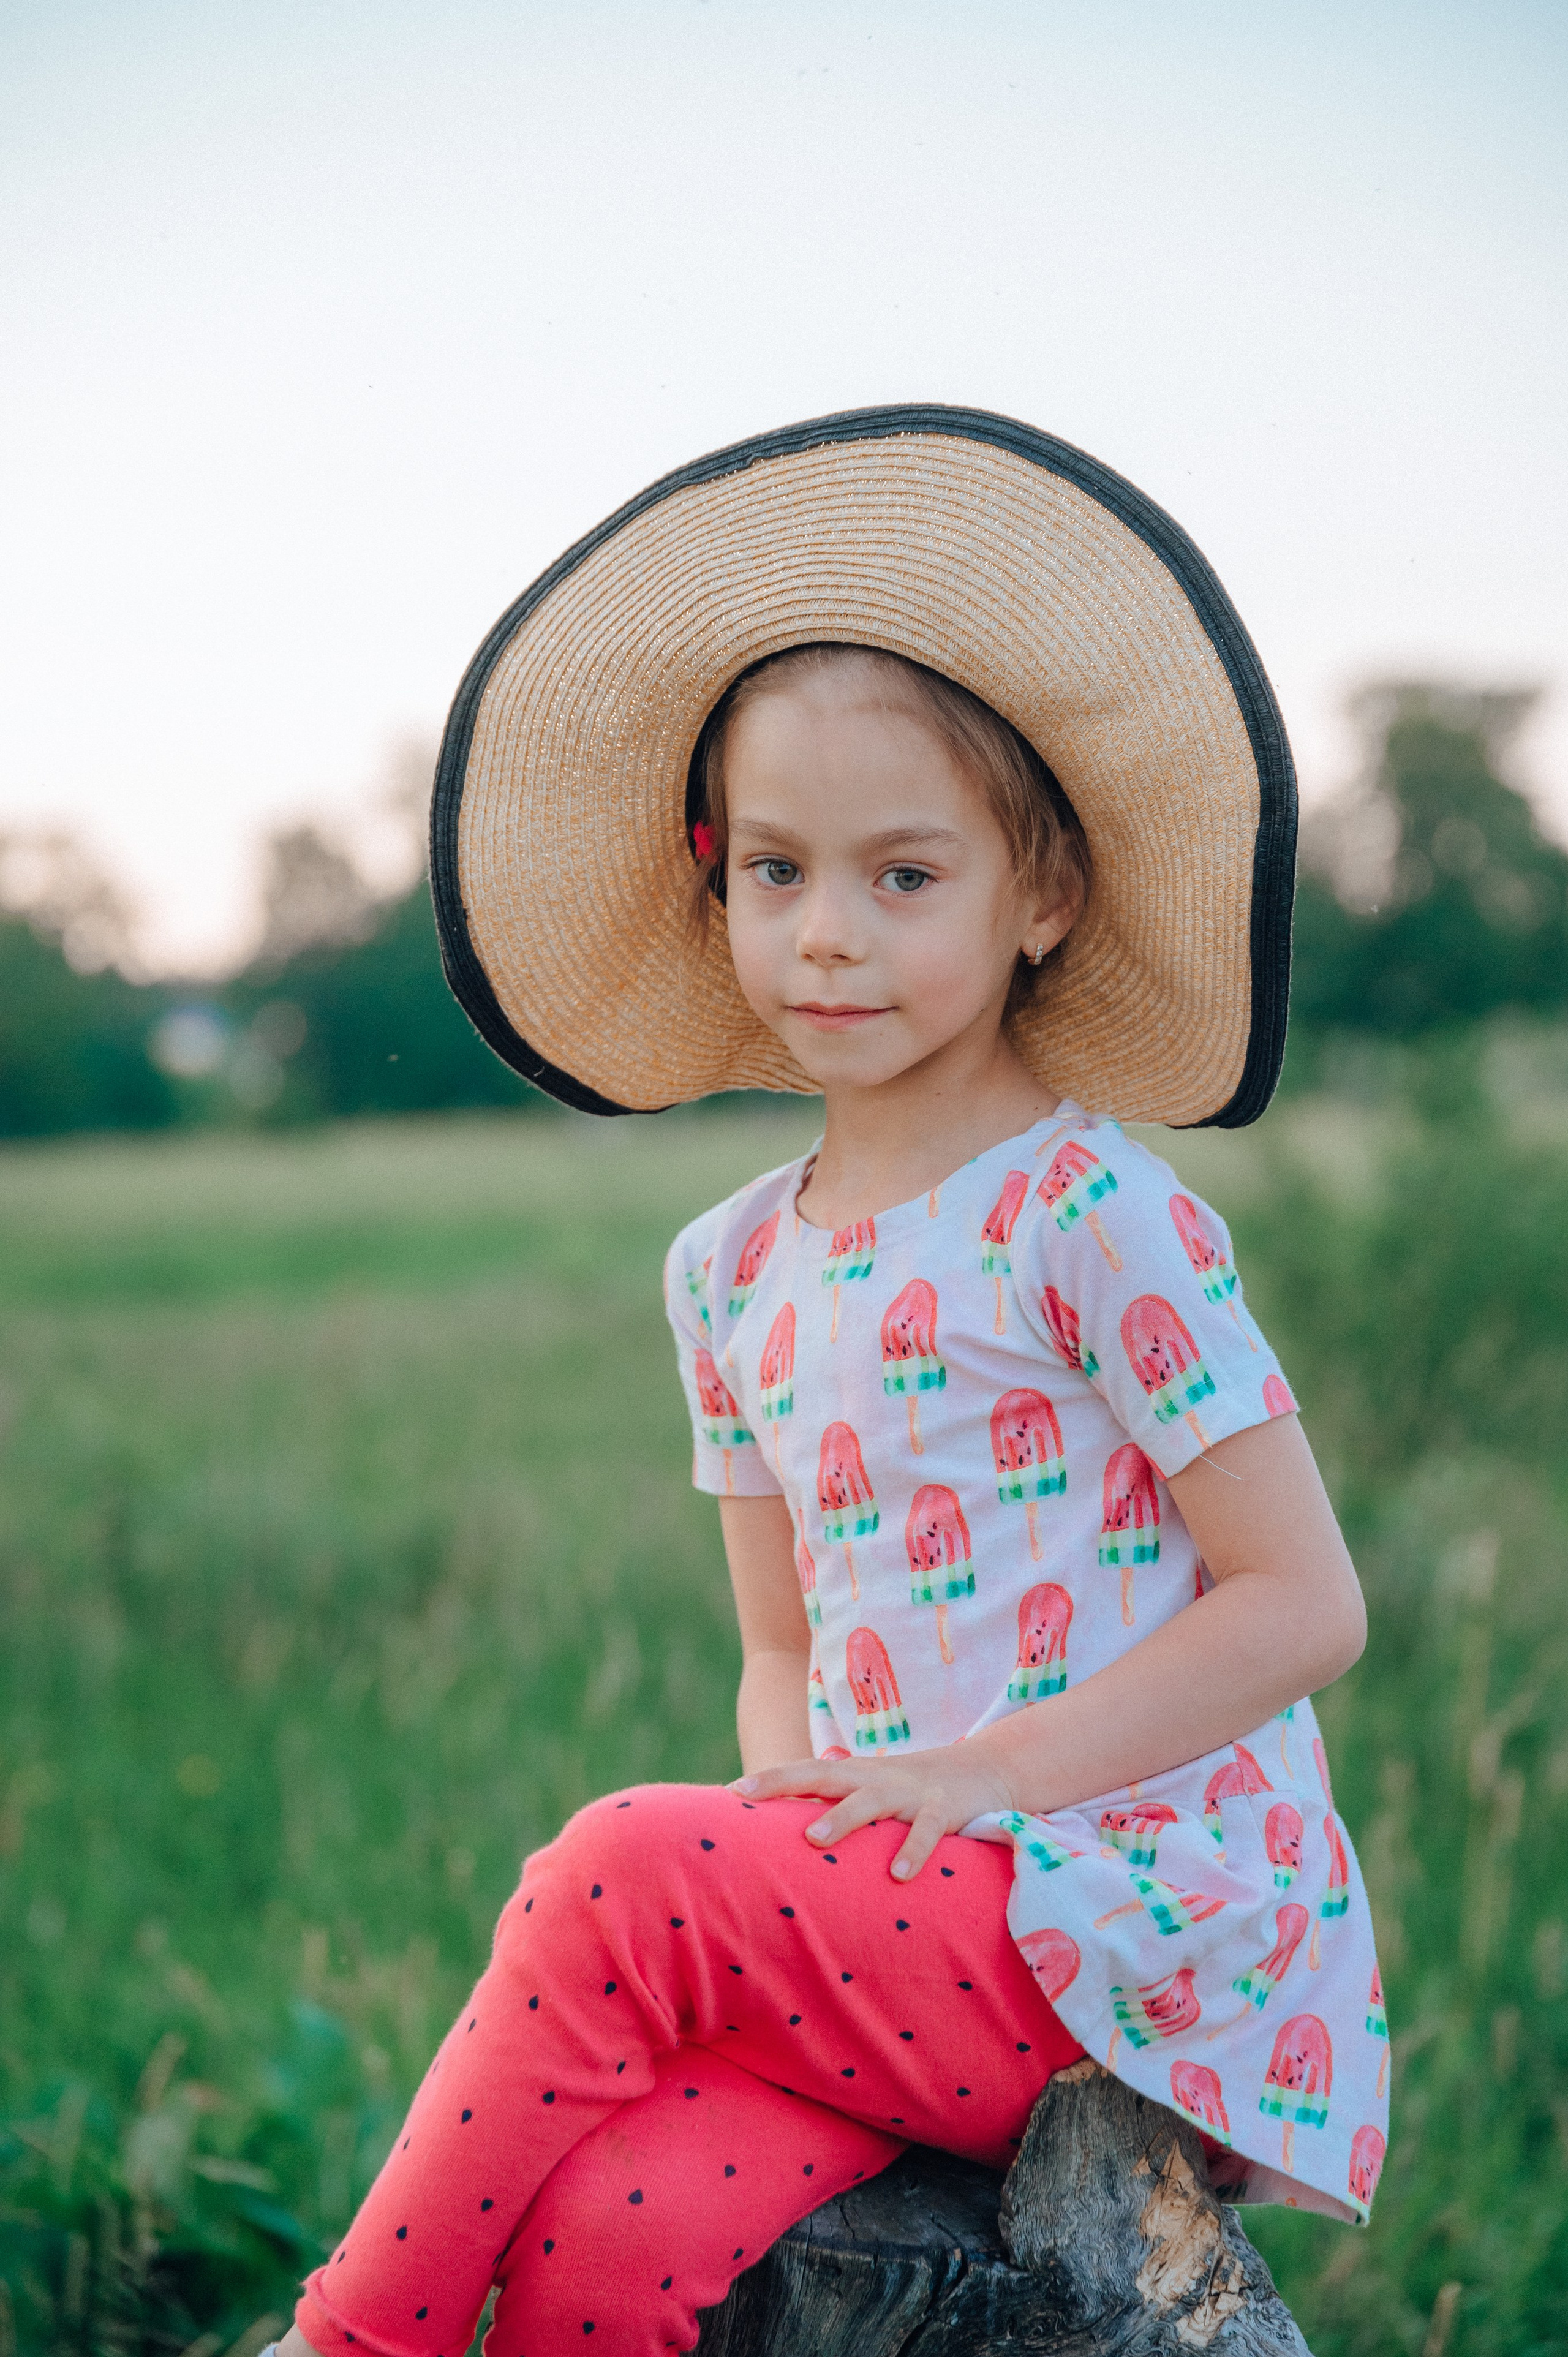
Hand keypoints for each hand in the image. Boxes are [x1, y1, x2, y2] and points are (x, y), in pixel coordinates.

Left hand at [732, 1744, 1016, 1878]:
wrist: (983, 1769)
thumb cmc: (912, 1791)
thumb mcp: (872, 1793)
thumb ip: (836, 1809)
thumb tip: (787, 1843)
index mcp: (856, 1773)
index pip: (805, 1771)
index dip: (770, 1779)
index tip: (731, 1792)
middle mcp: (876, 1777)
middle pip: (824, 1775)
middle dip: (785, 1783)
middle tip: (749, 1799)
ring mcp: (910, 1792)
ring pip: (870, 1801)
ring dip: (842, 1818)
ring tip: (814, 1840)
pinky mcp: (944, 1809)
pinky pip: (927, 1829)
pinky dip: (913, 1849)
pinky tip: (899, 1875)